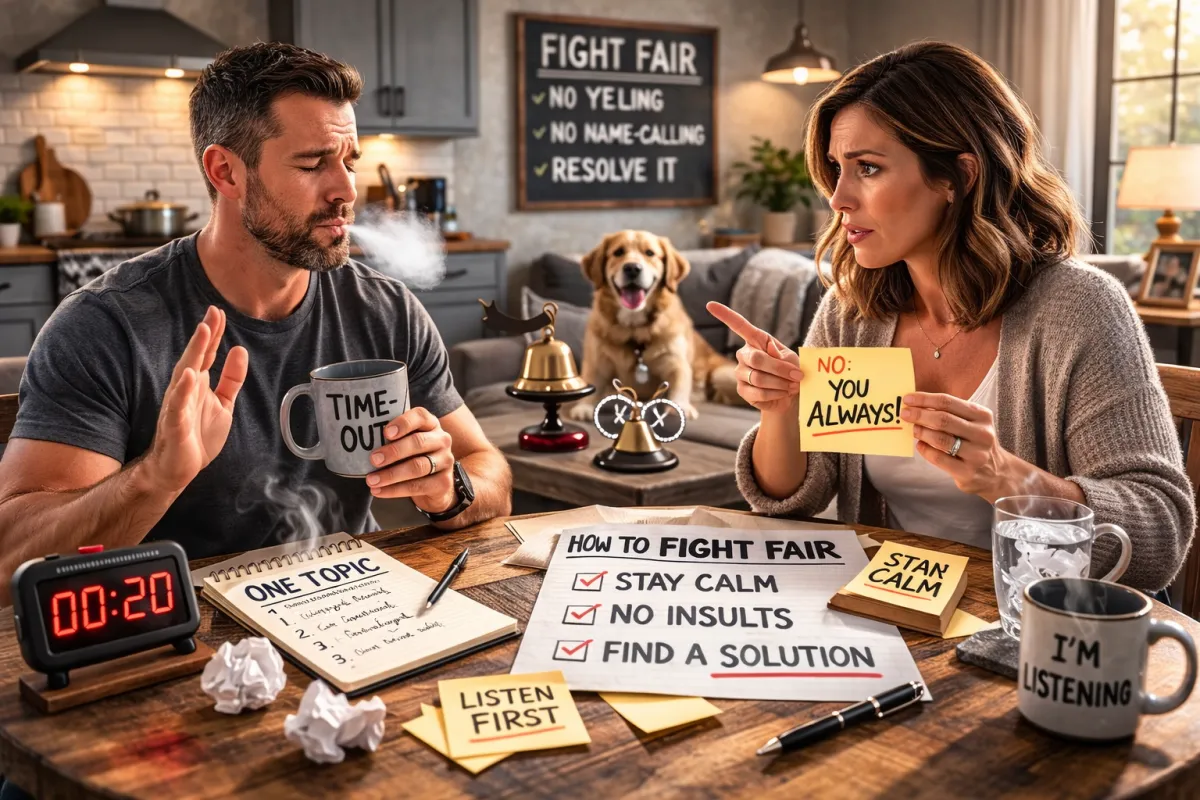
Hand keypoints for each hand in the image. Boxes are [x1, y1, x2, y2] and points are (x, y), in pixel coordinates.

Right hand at [147, 306, 248, 493]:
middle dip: (204, 337)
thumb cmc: (197, 435)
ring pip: (185, 376)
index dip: (213, 334)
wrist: (177, 468)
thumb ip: (231, 379)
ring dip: (194, 355)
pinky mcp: (175, 426)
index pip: (206, 354)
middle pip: (195, 359)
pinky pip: (178, 406)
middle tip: (212, 314)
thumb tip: (240, 350)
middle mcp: (186, 391)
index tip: (219, 311)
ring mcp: (178, 407)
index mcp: (198, 384)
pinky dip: (183, 391)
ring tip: (203, 334)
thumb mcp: (223, 404)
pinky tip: (190, 376)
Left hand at [366, 407, 456, 512]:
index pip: (420, 416)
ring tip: (371, 480)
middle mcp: (442, 440)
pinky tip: (379, 491)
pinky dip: (395, 490)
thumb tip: (362, 439)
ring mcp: (445, 461)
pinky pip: (417, 486)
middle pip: (418, 442)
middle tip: (373, 460)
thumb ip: (392, 437)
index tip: (385, 433)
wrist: (435, 483)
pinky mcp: (443, 482)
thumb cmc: (413, 456)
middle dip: (393, 452)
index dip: (403, 423)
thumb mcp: (406, 441)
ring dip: (391, 474)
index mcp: (431, 424)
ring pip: (417, 467)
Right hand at [706, 302, 800, 413]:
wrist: (791, 394)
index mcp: (755, 340)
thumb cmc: (791, 371)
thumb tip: (770, 349)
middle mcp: (744, 355)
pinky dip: (776, 393)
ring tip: (792, 386)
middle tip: (797, 376)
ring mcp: (740, 373)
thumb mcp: (791, 359)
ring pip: (759, 378)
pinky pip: (758, 392)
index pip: (739, 326)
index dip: (725, 315)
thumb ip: (780, 355)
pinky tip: (783, 393)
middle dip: (780, 369)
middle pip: (756, 359)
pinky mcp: (742, 390)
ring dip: (780, 383)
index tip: (710, 304)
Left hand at [901, 392, 1017, 500]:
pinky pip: (939, 458)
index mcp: (982, 416)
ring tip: (913, 429)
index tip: (908, 399)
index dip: (925, 399)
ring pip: (940, 439)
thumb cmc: (976, 442)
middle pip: (943, 420)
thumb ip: (951, 413)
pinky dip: (925, 450)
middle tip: (904, 414)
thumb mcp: (973, 423)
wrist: (997, 473)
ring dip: (921, 432)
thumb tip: (918, 405)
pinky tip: (920, 445)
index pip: (948, 402)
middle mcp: (982, 434)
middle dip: (919, 415)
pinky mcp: (967, 472)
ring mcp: (976, 454)